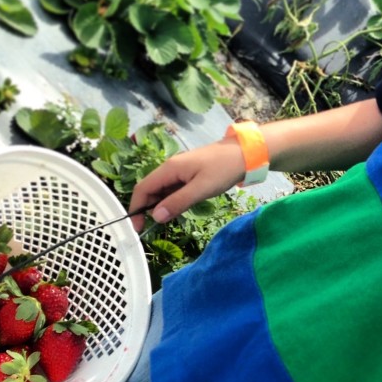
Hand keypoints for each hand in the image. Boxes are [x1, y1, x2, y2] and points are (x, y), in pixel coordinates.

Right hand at [128, 140, 244, 229]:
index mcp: (169, 169)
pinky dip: (172, 200)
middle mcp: (170, 168)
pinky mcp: (190, 174)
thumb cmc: (224, 169)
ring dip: (161, 205)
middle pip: (150, 189)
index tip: (137, 228)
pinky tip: (180, 208)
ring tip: (168, 220)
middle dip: (147, 208)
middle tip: (153, 228)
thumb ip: (178, 202)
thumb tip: (155, 217)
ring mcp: (180, 170)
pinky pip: (174, 188)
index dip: (136, 208)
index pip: (142, 189)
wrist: (246, 154)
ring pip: (162, 190)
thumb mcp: (201, 189)